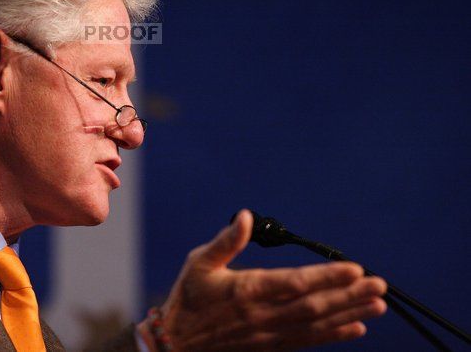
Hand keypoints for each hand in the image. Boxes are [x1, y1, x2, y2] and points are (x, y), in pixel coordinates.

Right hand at [138, 209, 386, 350]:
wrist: (176, 343)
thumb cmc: (188, 298)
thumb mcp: (200, 262)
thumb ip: (227, 241)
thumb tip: (248, 217)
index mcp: (247, 289)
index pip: (295, 282)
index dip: (327, 277)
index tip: (354, 269)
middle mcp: (263, 314)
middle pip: (314, 305)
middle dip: (349, 295)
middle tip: (379, 286)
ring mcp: (269, 333)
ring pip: (316, 325)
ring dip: (349, 314)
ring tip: (377, 305)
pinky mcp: (270, 346)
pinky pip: (307, 342)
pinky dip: (333, 336)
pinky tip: (356, 328)